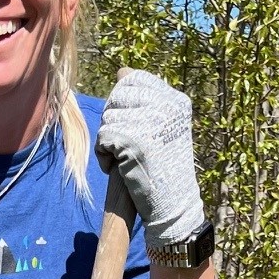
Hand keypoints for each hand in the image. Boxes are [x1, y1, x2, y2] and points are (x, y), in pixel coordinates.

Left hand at [95, 70, 204, 253]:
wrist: (173, 207)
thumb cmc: (163, 171)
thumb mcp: (162, 128)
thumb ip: (144, 101)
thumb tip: (122, 72)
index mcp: (176, 101)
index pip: (135, 79)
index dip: (123, 101)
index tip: (132, 125)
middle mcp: (167, 107)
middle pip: (118, 96)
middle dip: (114, 121)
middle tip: (127, 146)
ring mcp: (151, 122)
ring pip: (108, 118)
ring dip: (109, 141)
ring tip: (127, 159)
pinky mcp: (134, 140)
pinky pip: (102, 138)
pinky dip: (104, 157)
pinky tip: (120, 169)